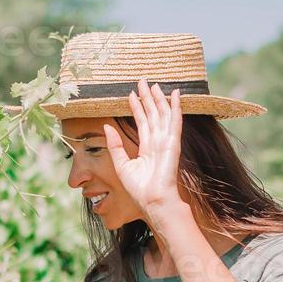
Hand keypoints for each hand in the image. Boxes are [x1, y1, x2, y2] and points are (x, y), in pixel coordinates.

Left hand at [104, 80, 185, 218]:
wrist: (152, 200)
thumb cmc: (139, 189)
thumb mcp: (121, 164)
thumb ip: (115, 145)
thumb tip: (106, 126)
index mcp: (147, 148)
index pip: (141, 122)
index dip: (137, 108)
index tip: (131, 94)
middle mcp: (157, 142)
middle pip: (152, 115)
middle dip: (148, 98)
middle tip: (143, 81)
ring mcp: (166, 141)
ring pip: (163, 114)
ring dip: (159, 99)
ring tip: (154, 84)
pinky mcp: (173, 142)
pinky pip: (175, 121)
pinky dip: (176, 107)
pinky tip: (176, 94)